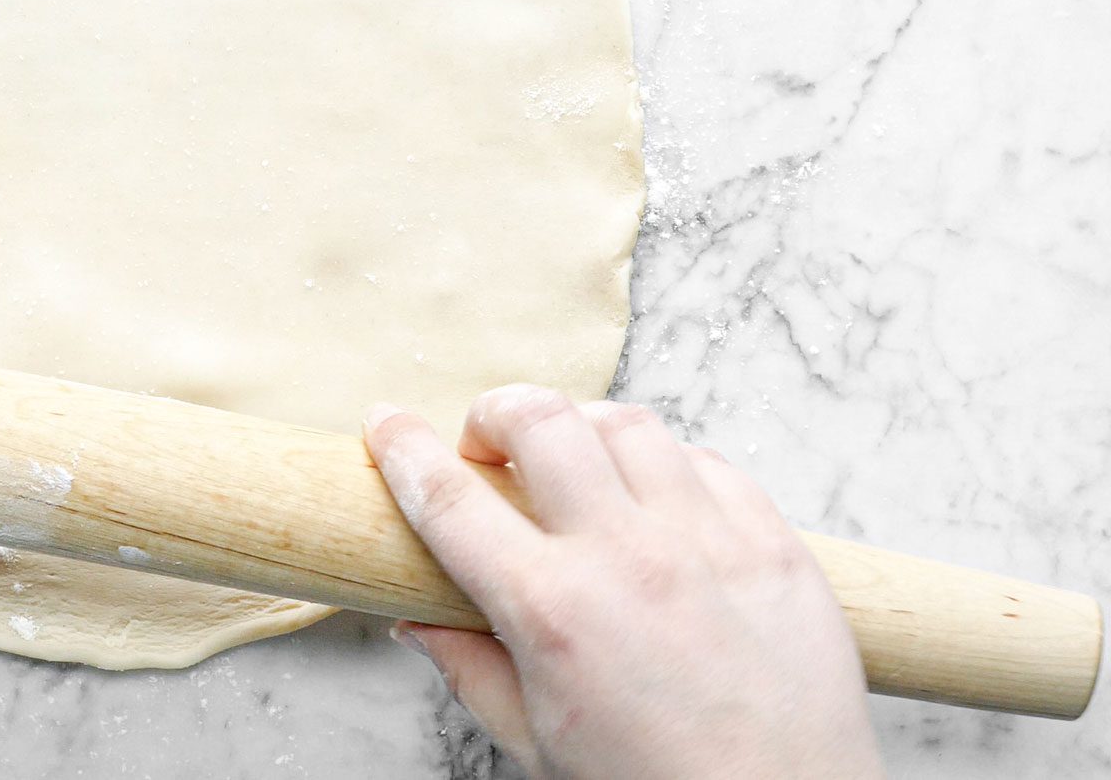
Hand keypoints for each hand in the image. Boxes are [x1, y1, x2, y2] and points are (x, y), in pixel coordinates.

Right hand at [364, 386, 883, 779]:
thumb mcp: (538, 745)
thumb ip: (471, 670)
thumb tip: (420, 620)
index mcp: (553, 613)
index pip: (450, 498)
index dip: (403, 448)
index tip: (385, 423)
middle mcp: (629, 560)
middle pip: (540, 420)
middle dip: (493, 414)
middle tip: (485, 445)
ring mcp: (710, 543)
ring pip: (626, 423)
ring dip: (580, 430)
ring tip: (570, 464)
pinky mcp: (774, 546)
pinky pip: (708, 462)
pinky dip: (666, 465)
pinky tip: (652, 498)